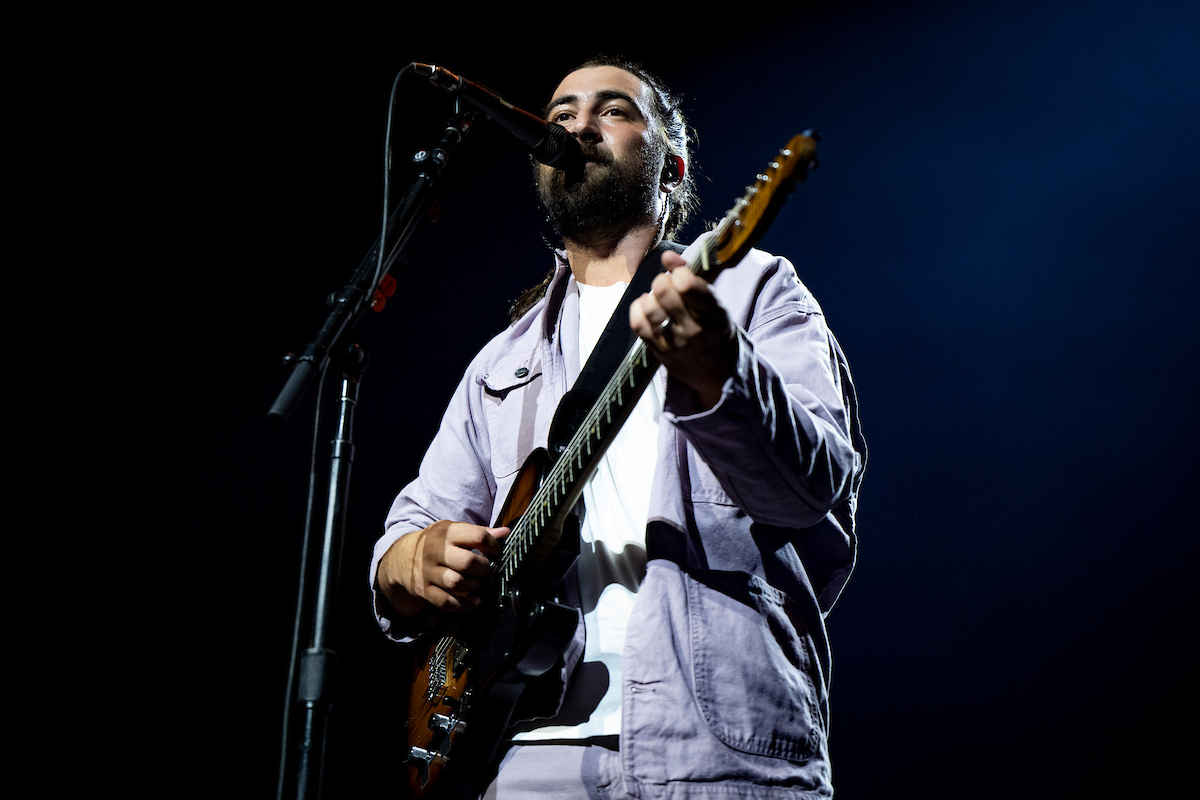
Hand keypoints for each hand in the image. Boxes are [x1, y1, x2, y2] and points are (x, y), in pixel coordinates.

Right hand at [376, 520, 507, 616]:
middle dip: (484, 568)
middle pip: (468, 562)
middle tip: (485, 569)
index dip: (492, 546)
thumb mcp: (453, 531)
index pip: (477, 536)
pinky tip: (475, 601)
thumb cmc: (436, 543)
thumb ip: (479, 532)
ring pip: (457, 583)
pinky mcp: (424, 590)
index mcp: (446, 532)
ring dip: (474, 585)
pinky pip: (446, 602)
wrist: (401, 557)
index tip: (494, 552)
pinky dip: (464, 605)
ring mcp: (428, 572)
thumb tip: (505, 532)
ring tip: (478, 582)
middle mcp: (435, 551)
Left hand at [630, 250, 736, 408]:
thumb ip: (690, 275)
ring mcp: (676, 342)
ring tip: (658, 297)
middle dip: (662, 281)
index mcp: (715, 313)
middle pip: (666, 293)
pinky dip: (638, 308)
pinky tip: (646, 305)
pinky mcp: (659, 351)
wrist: (717, 370)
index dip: (679, 274)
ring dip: (650, 296)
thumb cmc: (713, 327)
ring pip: (650, 308)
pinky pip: (638, 324)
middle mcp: (695, 329)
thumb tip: (666, 256)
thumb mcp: (712, 302)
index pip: (690, 287)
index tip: (680, 275)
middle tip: (667, 284)